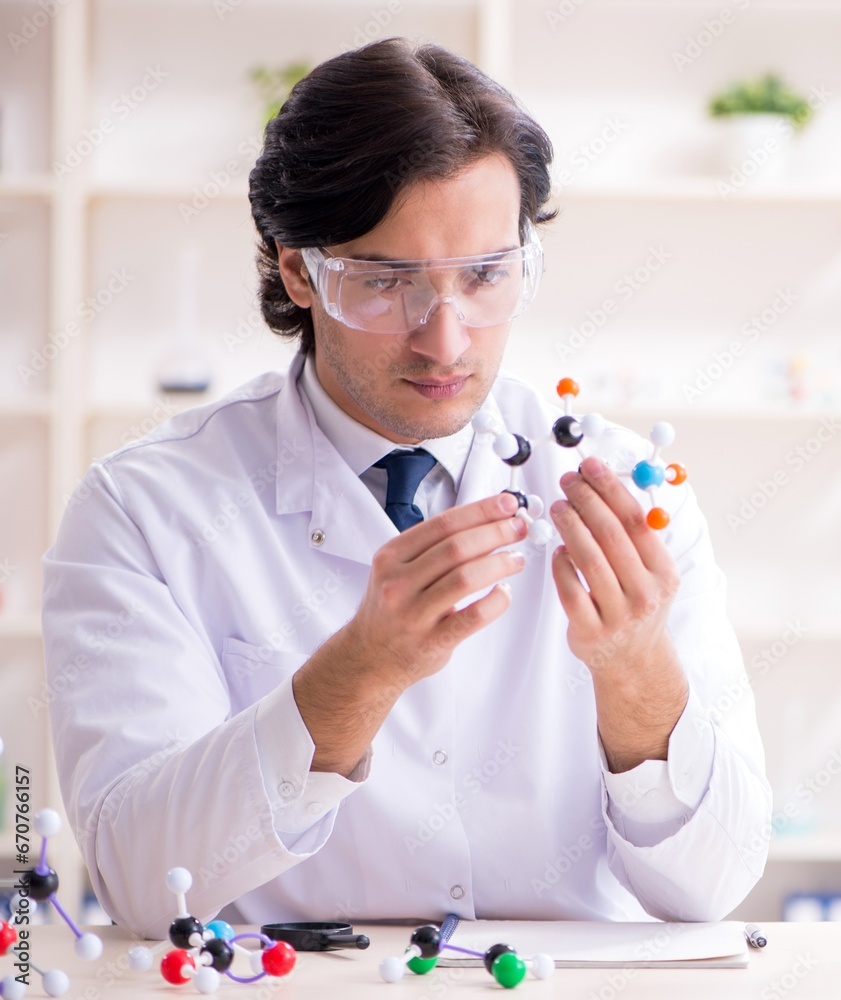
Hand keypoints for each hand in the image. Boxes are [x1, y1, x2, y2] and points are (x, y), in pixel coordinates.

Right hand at [348, 490, 527, 683]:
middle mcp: (399, 583)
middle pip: (457, 547)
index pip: (442, 524)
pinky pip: (473, 617)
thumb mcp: (397, 569)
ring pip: (466, 578)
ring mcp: (414, 614)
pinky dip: (496, 601)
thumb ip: (433, 548)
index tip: (506, 504)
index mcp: (392, 557)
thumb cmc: (391, 609)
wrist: (370, 655)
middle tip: (518, 528)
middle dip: (495, 532)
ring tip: (517, 560)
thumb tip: (484, 522)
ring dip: (499, 564)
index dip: (480, 511)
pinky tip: (504, 592)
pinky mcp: (432, 641)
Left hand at [549, 456, 688, 771]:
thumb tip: (606, 481)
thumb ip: (636, 535)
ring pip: (588, 559)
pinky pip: (569, 588)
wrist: (632, 660)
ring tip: (558, 506)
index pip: (637, 520)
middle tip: (567, 481)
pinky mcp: (590, 631)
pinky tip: (557, 549)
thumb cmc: (636, 603)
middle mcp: (646, 594)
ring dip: (569, 526)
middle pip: (611, 535)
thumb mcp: (650, 572)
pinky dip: (560, 564)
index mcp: (664, 573)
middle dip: (586, 501)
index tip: (591, 466)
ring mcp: (618, 615)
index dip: (611, 488)